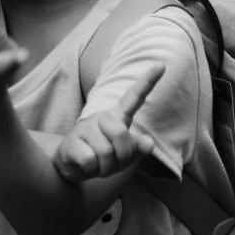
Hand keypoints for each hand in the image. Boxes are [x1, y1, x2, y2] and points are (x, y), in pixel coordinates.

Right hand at [54, 61, 165, 181]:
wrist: (73, 167)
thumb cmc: (103, 158)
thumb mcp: (124, 155)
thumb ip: (137, 149)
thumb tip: (148, 144)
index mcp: (119, 117)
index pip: (135, 97)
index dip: (148, 82)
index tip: (162, 64)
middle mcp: (102, 117)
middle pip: (121, 134)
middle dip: (122, 157)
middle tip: (114, 164)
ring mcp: (85, 127)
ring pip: (105, 151)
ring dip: (106, 167)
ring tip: (99, 165)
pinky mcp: (71, 140)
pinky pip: (90, 160)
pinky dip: (92, 170)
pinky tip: (86, 166)